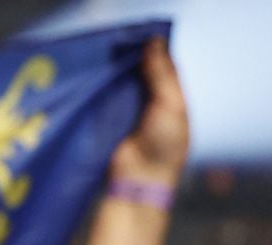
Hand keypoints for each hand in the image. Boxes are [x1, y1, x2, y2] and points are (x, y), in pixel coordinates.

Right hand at [111, 38, 189, 186]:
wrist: (138, 179)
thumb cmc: (163, 144)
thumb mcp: (170, 104)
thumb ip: (161, 74)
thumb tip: (154, 42)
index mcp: (173, 101)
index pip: (166, 69)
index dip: (156, 53)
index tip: (142, 39)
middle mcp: (152, 106)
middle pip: (143, 75)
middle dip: (134, 61)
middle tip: (121, 46)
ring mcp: (130, 115)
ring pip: (124, 86)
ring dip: (117, 74)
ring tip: (108, 58)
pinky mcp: (110, 123)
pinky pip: (107, 100)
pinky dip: (104, 89)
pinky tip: (98, 76)